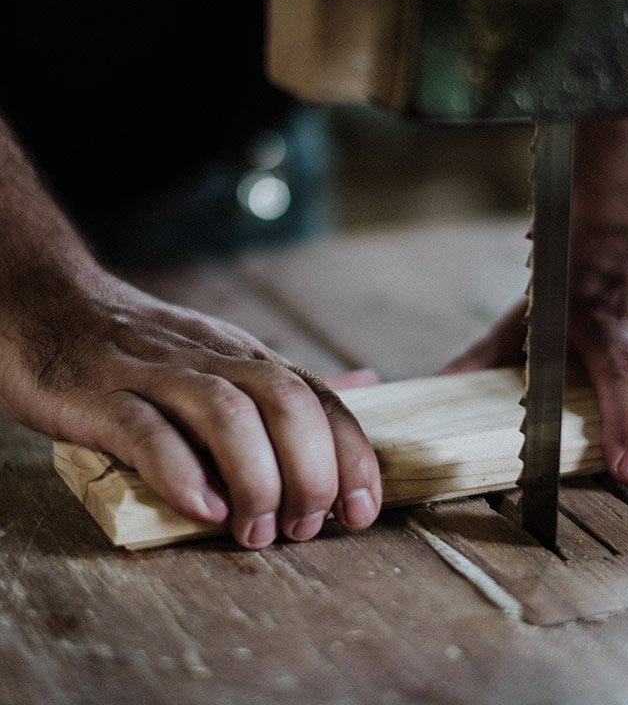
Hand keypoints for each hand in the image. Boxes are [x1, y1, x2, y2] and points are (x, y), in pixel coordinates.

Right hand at [0, 273, 381, 548]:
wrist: (54, 305)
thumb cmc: (149, 349)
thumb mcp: (229, 357)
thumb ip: (293, 382)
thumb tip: (366, 384)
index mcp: (248, 358)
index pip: (320, 398)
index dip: (351, 456)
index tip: (359, 511)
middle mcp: (214, 361)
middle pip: (286, 403)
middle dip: (311, 472)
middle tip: (302, 526)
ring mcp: (157, 375)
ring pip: (226, 414)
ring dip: (255, 478)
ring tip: (255, 530)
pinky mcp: (102, 396)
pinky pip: (147, 432)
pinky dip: (181, 473)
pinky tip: (202, 510)